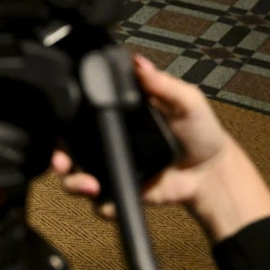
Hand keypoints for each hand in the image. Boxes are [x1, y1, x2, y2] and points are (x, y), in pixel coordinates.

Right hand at [50, 54, 269, 241]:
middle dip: (56, 158)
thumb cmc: (200, 131)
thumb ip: (163, 83)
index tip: (58, 124)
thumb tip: (138, 63)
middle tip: (63, 163)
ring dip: (73, 184)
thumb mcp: (186, 100)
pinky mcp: (122, 191)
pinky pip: (101, 203)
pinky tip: (110, 203)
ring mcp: (111, 166)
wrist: (212, 172)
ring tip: (90, 187)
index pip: (77, 113)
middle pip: (65, 147)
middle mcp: (106, 139)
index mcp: (115, 113)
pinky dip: (102, 206)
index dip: (61, 119)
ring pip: (75, 177)